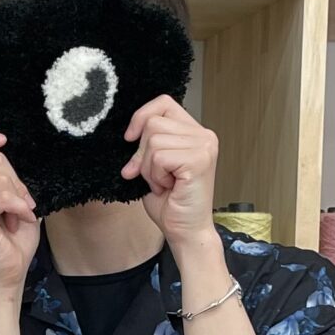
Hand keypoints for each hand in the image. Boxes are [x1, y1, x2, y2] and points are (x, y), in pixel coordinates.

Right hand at [0, 126, 39, 297]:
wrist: (8, 273)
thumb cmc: (12, 242)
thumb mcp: (18, 202)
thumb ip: (11, 180)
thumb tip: (11, 160)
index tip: (0, 139)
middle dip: (18, 182)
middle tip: (19, 207)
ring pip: (2, 177)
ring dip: (19, 197)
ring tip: (16, 217)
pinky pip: (4, 195)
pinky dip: (19, 207)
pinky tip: (19, 220)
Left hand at [122, 99, 218, 248]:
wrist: (185, 231)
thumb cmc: (171, 203)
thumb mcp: (153, 166)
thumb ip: (147, 144)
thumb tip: (129, 132)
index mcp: (194, 132)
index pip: (163, 103)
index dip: (141, 117)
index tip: (130, 139)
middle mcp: (204, 135)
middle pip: (153, 123)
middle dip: (143, 154)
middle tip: (156, 176)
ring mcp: (204, 145)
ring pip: (154, 140)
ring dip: (149, 168)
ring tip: (164, 183)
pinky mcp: (199, 159)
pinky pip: (159, 157)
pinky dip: (155, 176)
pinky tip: (169, 187)